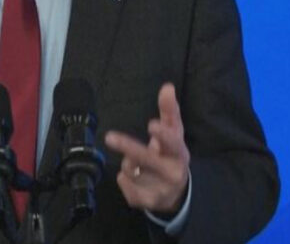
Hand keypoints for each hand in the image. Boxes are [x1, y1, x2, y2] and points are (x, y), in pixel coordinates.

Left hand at [104, 83, 189, 214]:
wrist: (178, 192)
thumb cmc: (172, 155)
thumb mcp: (174, 133)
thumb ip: (169, 111)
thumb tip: (167, 86)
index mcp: (179, 153)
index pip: (173, 143)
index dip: (163, 135)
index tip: (151, 125)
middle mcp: (172, 173)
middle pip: (147, 159)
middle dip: (129, 147)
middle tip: (109, 136)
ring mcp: (160, 190)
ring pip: (132, 170)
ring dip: (128, 163)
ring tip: (135, 162)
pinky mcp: (147, 202)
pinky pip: (125, 185)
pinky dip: (123, 178)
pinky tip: (131, 176)